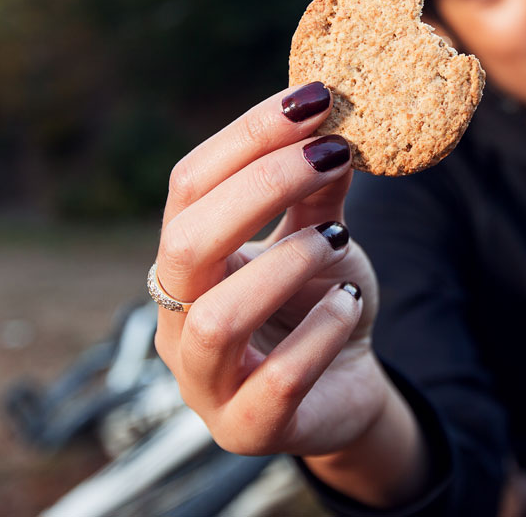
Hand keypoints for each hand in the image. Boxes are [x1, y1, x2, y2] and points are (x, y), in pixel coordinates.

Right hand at [152, 82, 384, 456]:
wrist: (344, 388)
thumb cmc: (317, 301)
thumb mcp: (321, 234)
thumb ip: (320, 188)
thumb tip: (338, 115)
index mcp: (185, 258)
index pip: (190, 183)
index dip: (249, 135)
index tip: (314, 97)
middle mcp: (176, 317)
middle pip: (187, 241)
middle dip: (263, 186)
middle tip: (332, 151)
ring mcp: (203, 380)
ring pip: (216, 318)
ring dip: (288, 264)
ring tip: (339, 239)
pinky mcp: (244, 428)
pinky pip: (274, 382)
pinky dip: (319, 333)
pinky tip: (349, 305)